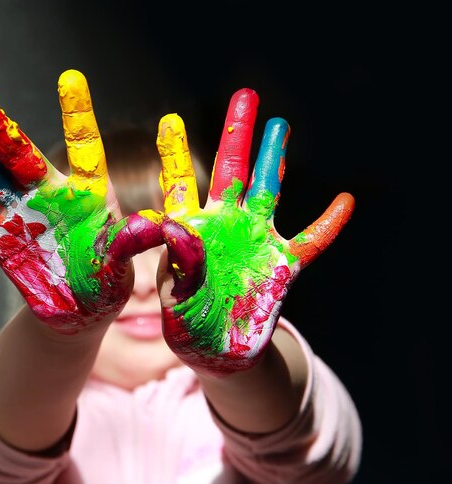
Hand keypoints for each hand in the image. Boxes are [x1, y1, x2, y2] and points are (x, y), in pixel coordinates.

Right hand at [0, 70, 161, 332]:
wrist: (81, 311)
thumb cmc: (108, 282)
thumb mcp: (122, 263)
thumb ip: (132, 243)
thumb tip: (160, 227)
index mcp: (88, 195)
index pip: (83, 146)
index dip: (77, 113)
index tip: (70, 77)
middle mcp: (51, 197)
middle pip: (22, 155)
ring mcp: (23, 217)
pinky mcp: (3, 243)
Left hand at [155, 89, 354, 374]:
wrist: (218, 353)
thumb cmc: (189, 325)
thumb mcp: (176, 297)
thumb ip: (178, 263)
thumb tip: (174, 225)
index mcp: (191, 233)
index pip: (181, 185)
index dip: (175, 153)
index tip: (170, 120)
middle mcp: (225, 228)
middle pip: (232, 172)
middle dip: (238, 136)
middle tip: (246, 97)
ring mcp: (255, 243)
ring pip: (270, 192)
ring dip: (277, 161)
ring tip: (280, 126)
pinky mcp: (282, 267)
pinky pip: (311, 242)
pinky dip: (328, 225)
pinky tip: (345, 202)